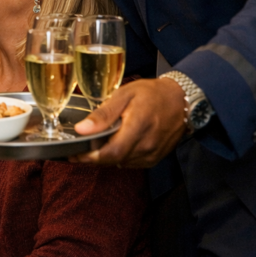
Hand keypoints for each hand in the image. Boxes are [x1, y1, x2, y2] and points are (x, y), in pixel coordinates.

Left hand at [71, 78, 187, 167]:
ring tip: (95, 145)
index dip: (90, 157)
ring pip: (122, 163)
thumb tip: (81, 129)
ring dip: (107, 157)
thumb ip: (103, 114)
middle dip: (94, 157)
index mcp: (138, 127)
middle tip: (79, 149)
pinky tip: (114, 145)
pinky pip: (132, 163)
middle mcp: (147, 145)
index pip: (112, 152)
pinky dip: (120, 156)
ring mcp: (152, 154)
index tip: (74, 154)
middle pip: (114, 160)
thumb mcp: (124, 95)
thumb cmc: (151, 94)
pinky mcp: (155, 157)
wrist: (181, 100)